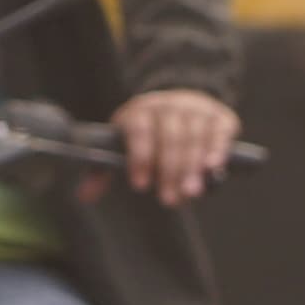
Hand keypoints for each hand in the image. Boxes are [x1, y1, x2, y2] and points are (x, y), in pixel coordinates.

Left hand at [113, 89, 241, 204]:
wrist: (182, 104)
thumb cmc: (146, 135)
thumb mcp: (122, 146)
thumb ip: (103, 170)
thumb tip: (84, 196)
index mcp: (139, 111)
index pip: (138, 130)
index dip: (140, 157)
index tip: (139, 185)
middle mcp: (168, 106)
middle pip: (170, 137)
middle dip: (169, 170)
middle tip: (169, 200)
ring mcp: (196, 109)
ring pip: (195, 137)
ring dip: (193, 167)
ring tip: (190, 194)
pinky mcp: (220, 117)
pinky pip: (219, 133)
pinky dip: (217, 150)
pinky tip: (213, 169)